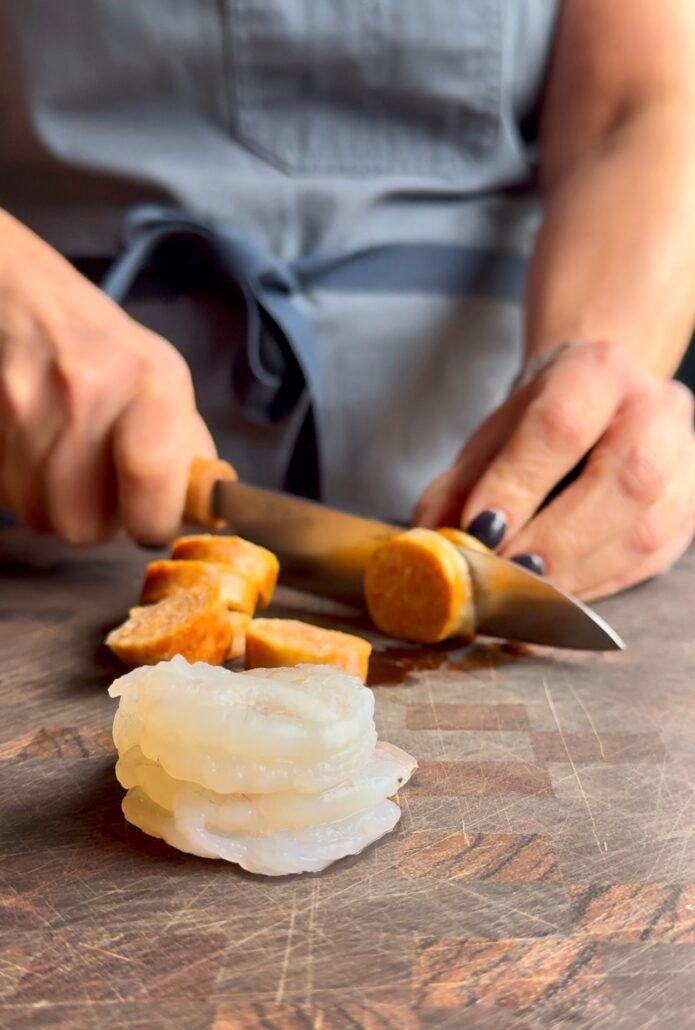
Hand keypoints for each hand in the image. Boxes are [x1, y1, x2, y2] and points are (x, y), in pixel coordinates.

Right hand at [0, 210, 215, 544]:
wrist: (26, 299)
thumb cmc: (109, 352)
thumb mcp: (166, 382)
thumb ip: (189, 450)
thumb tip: (209, 511)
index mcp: (152, 380)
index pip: (151, 474)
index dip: (152, 521)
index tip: (151, 520)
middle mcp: (88, 387)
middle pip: (84, 525)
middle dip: (97, 519)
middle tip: (103, 487)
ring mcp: (27, 401)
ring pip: (39, 515)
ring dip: (56, 505)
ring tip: (69, 464)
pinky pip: (7, 493)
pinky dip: (22, 486)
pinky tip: (36, 451)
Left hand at [414, 340, 694, 599]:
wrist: (602, 404)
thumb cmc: (540, 423)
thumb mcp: (491, 438)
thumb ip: (458, 485)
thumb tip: (432, 539)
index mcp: (598, 370)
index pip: (561, 425)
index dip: (518, 484)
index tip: (478, 531)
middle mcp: (655, 407)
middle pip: (623, 478)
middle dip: (557, 538)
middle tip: (506, 574)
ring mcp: (685, 459)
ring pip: (645, 528)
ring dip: (578, 571)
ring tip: (526, 593)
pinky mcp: (691, 508)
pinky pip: (650, 560)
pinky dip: (597, 585)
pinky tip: (558, 597)